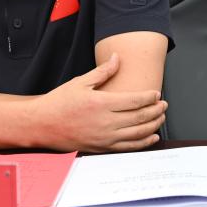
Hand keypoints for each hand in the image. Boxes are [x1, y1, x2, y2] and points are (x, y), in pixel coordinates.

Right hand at [30, 53, 166, 152]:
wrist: (43, 125)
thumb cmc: (59, 103)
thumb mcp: (80, 82)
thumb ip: (102, 71)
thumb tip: (117, 58)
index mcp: (102, 103)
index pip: (135, 100)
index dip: (149, 97)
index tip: (156, 93)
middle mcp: (106, 122)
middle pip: (140, 117)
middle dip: (156, 110)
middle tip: (164, 105)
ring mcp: (105, 137)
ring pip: (138, 133)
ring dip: (153, 125)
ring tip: (161, 118)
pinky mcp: (102, 148)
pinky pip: (129, 147)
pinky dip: (143, 142)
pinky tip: (151, 136)